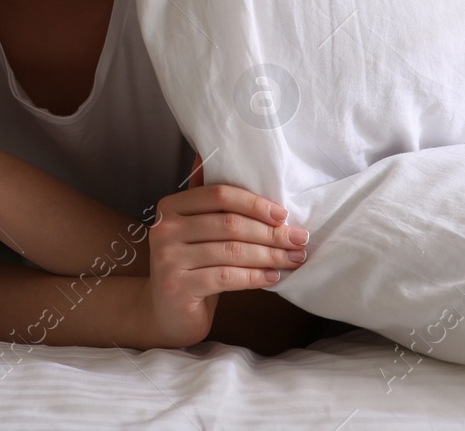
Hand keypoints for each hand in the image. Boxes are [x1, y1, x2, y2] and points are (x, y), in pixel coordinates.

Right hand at [135, 154, 309, 347]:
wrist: (165, 312)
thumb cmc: (189, 265)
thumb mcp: (194, 228)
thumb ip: (204, 196)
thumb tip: (207, 153)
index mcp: (171, 206)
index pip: (219, 195)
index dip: (255, 203)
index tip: (284, 214)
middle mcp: (164, 229)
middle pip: (229, 223)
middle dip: (271, 232)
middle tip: (300, 239)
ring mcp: (168, 258)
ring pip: (232, 251)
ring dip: (270, 255)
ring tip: (294, 259)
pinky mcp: (177, 287)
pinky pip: (226, 277)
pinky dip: (255, 277)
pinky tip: (273, 277)